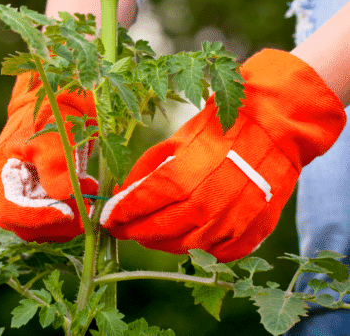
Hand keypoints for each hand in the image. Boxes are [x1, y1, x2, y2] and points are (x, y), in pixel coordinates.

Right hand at [0, 72, 97, 241]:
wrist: (61, 105)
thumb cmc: (52, 114)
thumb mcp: (54, 134)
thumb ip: (56, 164)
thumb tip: (63, 195)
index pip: (9, 211)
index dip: (36, 216)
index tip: (67, 211)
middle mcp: (4, 195)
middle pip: (25, 227)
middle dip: (58, 221)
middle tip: (88, 204)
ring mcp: (22, 203)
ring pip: (42, 231)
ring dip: (68, 221)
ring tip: (89, 191)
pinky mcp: (41, 206)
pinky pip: (54, 224)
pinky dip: (73, 217)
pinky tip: (87, 195)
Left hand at [100, 49, 346, 261]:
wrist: (275, 128)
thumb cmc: (220, 129)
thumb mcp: (176, 141)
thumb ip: (147, 169)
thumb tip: (123, 193)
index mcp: (183, 176)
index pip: (142, 205)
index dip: (121, 214)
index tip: (108, 219)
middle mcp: (206, 203)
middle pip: (160, 230)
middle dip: (136, 232)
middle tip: (124, 230)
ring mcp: (232, 220)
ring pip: (187, 246)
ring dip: (163, 244)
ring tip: (151, 235)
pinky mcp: (254, 230)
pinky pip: (221, 253)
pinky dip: (201, 251)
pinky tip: (188, 240)